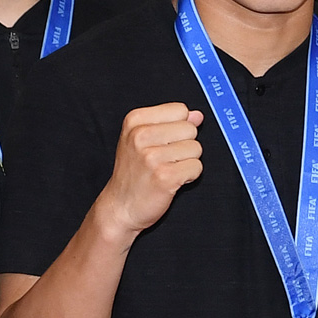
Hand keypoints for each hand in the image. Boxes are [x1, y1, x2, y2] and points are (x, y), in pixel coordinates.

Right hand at [99, 103, 203, 242]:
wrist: (120, 207)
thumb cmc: (133, 174)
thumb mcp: (143, 140)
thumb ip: (170, 123)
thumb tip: (197, 115)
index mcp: (135, 120)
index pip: (180, 110)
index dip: (178, 127)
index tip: (163, 142)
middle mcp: (141, 135)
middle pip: (190, 129)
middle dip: (184, 145)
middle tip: (165, 159)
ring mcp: (152, 157)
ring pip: (196, 148)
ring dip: (187, 162)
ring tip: (167, 170)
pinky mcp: (165, 176)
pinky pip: (197, 167)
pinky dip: (189, 176)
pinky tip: (172, 180)